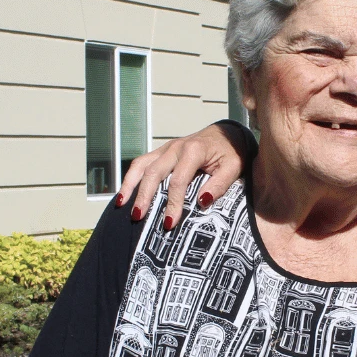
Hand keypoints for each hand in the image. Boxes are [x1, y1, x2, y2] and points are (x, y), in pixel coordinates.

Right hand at [117, 123, 247, 226]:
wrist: (228, 133)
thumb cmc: (231, 152)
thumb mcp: (234, 168)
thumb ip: (220, 184)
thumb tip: (202, 202)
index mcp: (194, 151)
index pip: (178, 180)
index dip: (173, 203)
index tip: (170, 223)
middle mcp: (176, 147)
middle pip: (154, 173)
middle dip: (145, 196)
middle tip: (138, 217)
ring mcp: (167, 148)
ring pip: (142, 165)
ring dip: (130, 185)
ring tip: (122, 205)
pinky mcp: (162, 151)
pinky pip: (142, 163)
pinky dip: (130, 177)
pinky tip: (124, 193)